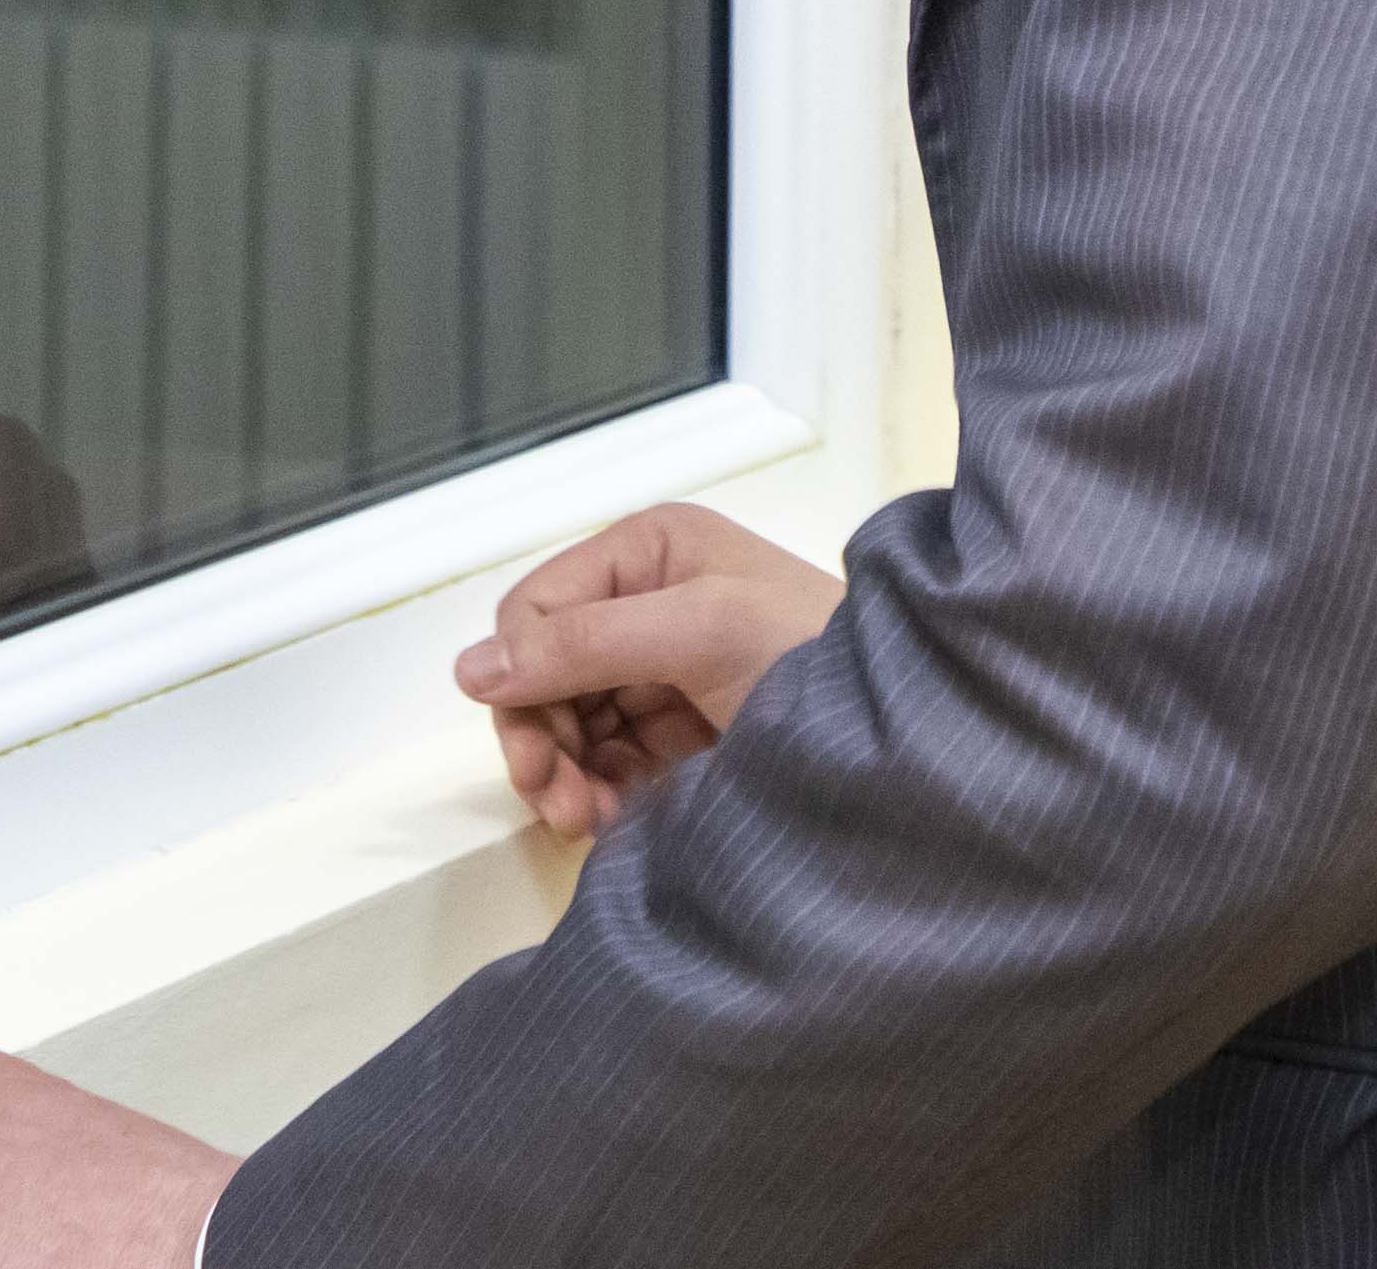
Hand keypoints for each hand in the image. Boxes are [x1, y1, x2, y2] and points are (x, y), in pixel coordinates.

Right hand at [451, 501, 842, 836]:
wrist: (907, 734)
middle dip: (541, 738)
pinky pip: (604, 766)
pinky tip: (612, 823)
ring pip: (566, 727)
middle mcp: (644, 604)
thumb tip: (470, 670)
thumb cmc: (811, 653)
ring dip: (563, 777)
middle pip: (543, 674)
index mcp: (647, 553)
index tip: (534, 751)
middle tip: (556, 803)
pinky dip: (596, 797)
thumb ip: (586, 644)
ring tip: (585, 820)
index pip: (537, 610)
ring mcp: (659, 675)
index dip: (522, 678)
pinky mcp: (677, 738)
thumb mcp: (699, 629)